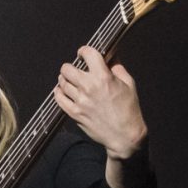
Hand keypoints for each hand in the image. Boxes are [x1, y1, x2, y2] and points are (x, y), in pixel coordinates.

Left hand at [54, 45, 147, 159]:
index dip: (83, 51)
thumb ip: (117, 68)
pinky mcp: (75, 114)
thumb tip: (111, 57)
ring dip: (64, 79)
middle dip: (70, 66)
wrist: (124, 136)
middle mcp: (89, 87)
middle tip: (74, 68)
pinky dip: (58, 92)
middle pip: (67, 68)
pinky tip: (61, 91)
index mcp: (103, 77)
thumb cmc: (129, 111)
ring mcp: (80, 101)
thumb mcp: (129, 84)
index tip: (83, 53)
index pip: (87, 54)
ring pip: (62, 83)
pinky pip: (59, 99)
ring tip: (69, 80)